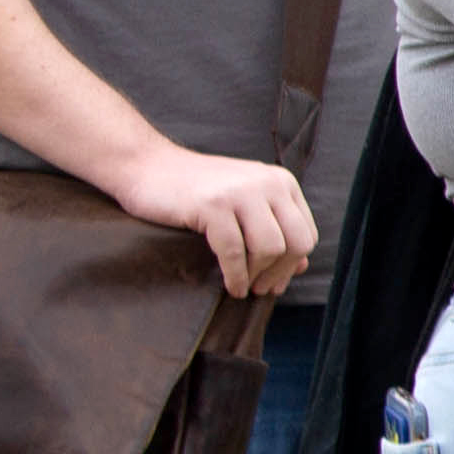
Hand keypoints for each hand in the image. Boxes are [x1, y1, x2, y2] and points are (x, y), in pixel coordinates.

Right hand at [111, 139, 312, 299]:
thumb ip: (275, 228)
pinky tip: (231, 286)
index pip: (306, 232)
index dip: (294, 263)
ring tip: (244, 287)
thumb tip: (303, 267)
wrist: (147, 165)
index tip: (277, 281)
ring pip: (270, 248)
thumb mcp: (244, 203)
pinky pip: (234, 252)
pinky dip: (236, 276)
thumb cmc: (195, 190)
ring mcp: (241, 192)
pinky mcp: (213, 205)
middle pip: (296, 242)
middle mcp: (268, 184)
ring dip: (257, 276)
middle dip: (281, 272)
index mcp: (281, 182)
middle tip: (262, 289)